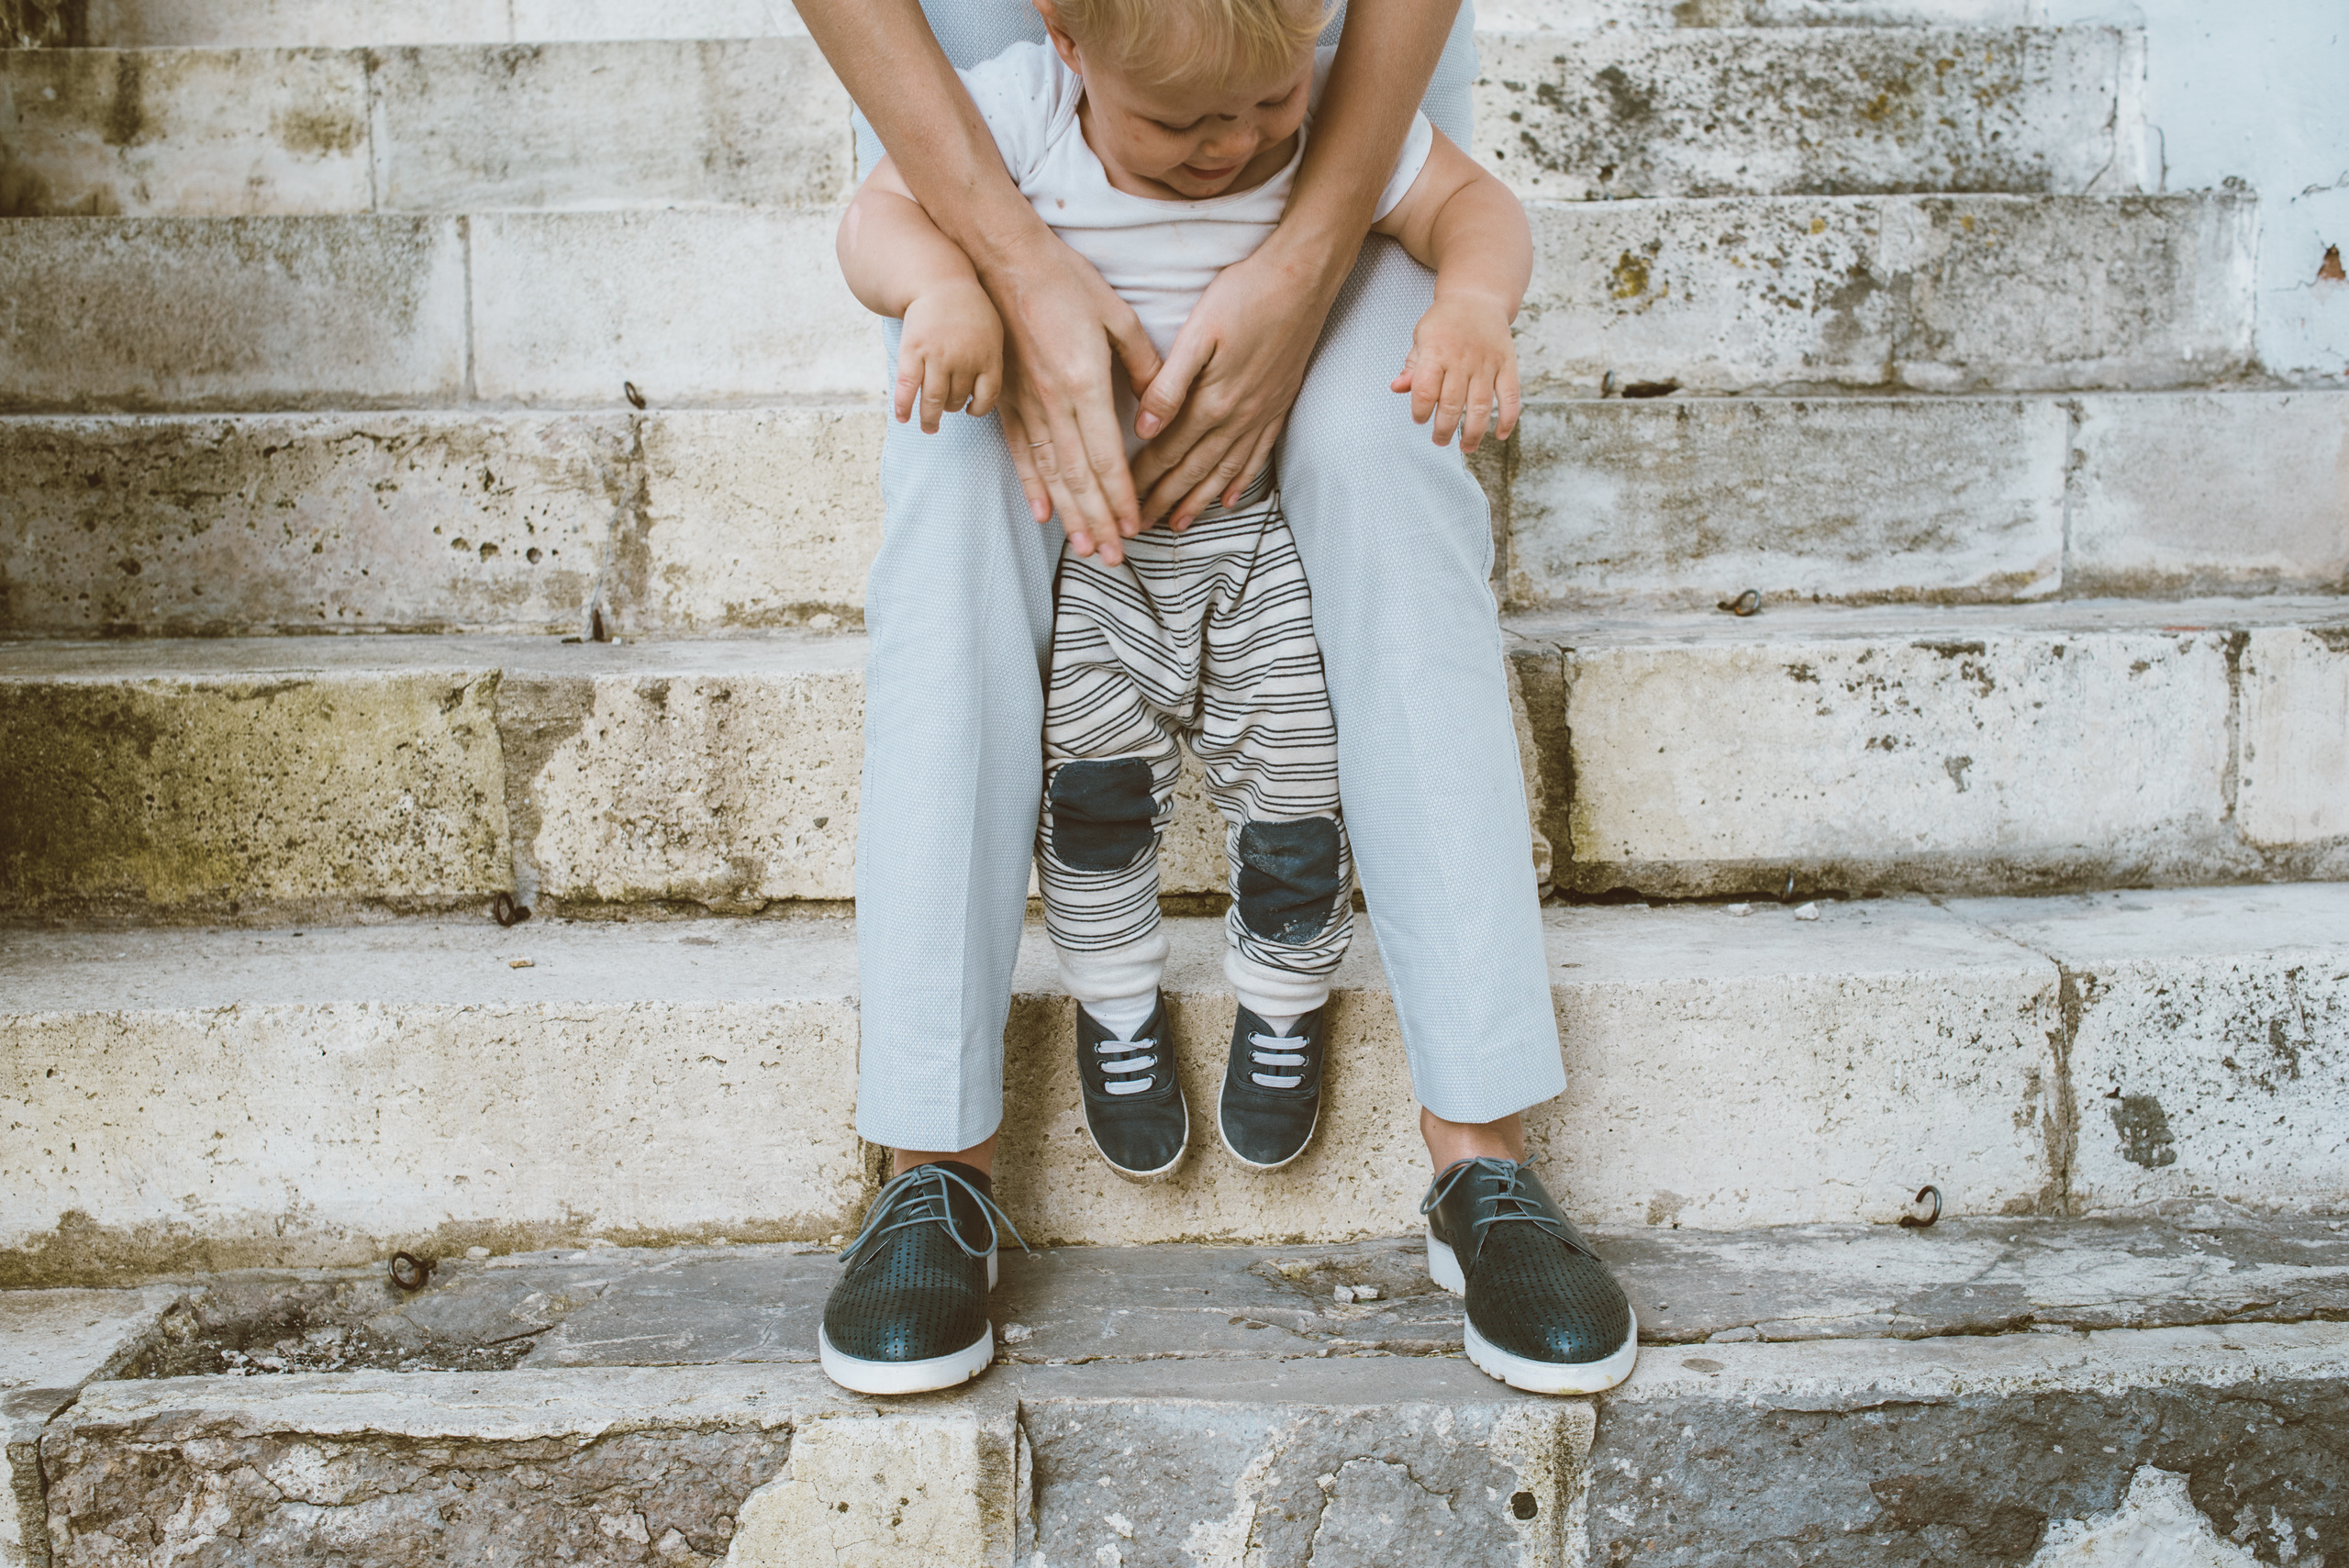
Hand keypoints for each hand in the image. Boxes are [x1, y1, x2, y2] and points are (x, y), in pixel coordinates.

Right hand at [895, 281, 1003, 432]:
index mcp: (988, 357)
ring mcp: (937, 356)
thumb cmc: (968, 311)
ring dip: (930, 418)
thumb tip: (980, 396)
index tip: (970, 411)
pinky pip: (908, 387)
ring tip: (929, 426)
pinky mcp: (913, 352)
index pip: (987, 397)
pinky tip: (903, 418)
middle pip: (957, 399)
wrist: (939, 283)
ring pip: (934, 400)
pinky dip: (904, 406)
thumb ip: (991, 362)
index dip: (978, 409)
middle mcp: (964, 360)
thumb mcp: (992, 333)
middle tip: (944, 411)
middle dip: (951, 408)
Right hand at [980, 228, 1162, 564]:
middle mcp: (1053, 403)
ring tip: (1086, 548)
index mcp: (1085, 382)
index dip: (1122, 496)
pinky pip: (1021, 453)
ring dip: (1069, 514)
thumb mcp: (1118, 317)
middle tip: (1115, 558)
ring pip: (1050, 473)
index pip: (1106, 455)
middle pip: (1079, 476)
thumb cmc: (1066, 282)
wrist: (1002, 261)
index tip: (1136, 527)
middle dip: (1099, 520)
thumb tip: (1164, 405)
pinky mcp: (1006, 400)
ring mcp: (1025, 404)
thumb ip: (1144, 365)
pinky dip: (1033, 486)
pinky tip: (1043, 514)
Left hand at [1127, 239, 1337, 530]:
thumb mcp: (1198, 332)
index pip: (1168, 451)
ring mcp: (1262, 414)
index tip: (1122, 500)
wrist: (1305, 278)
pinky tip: (1228, 497)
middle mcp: (1238, 417)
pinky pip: (1257, 454)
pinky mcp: (1279, 404)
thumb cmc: (1246, 295)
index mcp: (1212, 401)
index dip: (1143, 479)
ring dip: (1199, 500)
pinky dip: (1240, 480)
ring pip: (1224, 470)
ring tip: (1179, 524)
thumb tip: (1145, 427)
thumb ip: (1169, 383)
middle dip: (1164, 500)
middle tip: (1141, 527)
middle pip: (1193, 470)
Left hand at [1389, 292, 1520, 452]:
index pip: (1424, 389)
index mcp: (1436, 351)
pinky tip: (1500, 435)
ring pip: (1481, 406)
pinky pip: (1510, 396)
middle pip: (1451, 404)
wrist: (1477, 297)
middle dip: (1444, 429)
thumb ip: (1412, 366)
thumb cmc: (1445, 322)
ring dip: (1473, 432)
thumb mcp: (1421, 337)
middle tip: (1439, 440)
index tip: (1419, 419)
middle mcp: (1462, 358)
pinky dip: (1507, 418)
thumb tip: (1397, 388)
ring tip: (1466, 447)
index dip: (1419, 410)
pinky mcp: (1508, 365)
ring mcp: (1487, 363)